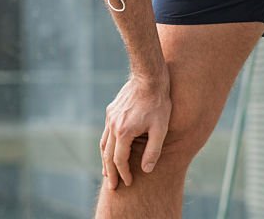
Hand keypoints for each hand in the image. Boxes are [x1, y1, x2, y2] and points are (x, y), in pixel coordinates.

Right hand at [100, 73, 171, 189]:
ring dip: (105, 160)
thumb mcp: (161, 129)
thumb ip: (153, 151)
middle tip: (112, 186)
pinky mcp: (111, 110)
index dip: (124, 173)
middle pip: (107, 155)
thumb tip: (146, 170)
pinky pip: (106, 133)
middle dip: (110, 172)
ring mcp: (110, 117)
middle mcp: (113, 125)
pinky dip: (106, 146)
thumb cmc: (159, 103)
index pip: (120, 160)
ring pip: (103, 144)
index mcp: (123, 132)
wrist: (149, 77)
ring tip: (107, 173)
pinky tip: (110, 150)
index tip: (128, 182)